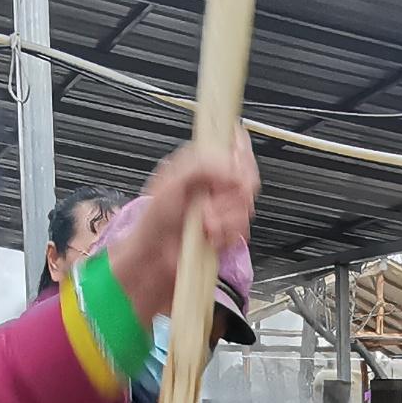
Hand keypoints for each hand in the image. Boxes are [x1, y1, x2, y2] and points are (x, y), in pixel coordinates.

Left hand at [103, 130, 259, 320]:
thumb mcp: (173, 182)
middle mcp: (214, 183)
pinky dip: (226, 235)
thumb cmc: (154, 220)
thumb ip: (204, 166)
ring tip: (203, 225)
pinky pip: (242, 229)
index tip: (234, 171)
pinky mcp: (228, 230)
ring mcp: (223, 207)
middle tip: (210, 203)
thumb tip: (233, 169)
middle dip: (230, 196)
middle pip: (247, 178)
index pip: (234, 145)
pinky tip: (209, 236)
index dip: (241, 156)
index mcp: (201, 163)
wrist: (154, 257)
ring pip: (246, 206)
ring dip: (224, 219)